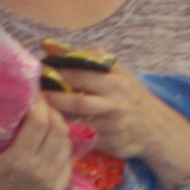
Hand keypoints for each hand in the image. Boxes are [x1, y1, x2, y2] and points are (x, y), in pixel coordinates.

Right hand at [0, 101, 74, 189]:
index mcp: (18, 160)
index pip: (40, 122)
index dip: (40, 104)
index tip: (33, 95)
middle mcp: (39, 170)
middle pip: (58, 129)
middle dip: (51, 111)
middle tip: (41, 105)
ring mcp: (52, 181)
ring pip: (66, 142)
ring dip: (58, 127)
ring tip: (46, 121)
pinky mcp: (58, 189)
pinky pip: (69, 159)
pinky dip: (62, 146)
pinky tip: (50, 142)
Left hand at [36, 58, 181, 176]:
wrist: (157, 129)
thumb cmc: (131, 96)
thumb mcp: (119, 72)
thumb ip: (91, 57)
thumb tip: (56, 46)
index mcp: (115, 81)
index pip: (79, 75)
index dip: (55, 74)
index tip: (37, 73)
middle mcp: (113, 103)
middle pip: (76, 100)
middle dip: (51, 97)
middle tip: (32, 94)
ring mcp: (110, 125)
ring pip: (76, 121)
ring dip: (54, 116)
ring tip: (37, 110)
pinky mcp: (107, 143)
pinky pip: (81, 138)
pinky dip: (64, 132)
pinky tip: (50, 128)